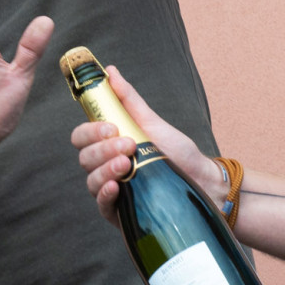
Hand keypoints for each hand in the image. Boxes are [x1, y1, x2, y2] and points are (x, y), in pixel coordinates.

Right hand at [71, 66, 226, 224]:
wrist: (202, 181)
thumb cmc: (177, 152)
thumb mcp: (153, 122)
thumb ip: (128, 99)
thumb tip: (110, 71)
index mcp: (108, 145)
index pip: (82, 137)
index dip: (90, 132)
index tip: (111, 128)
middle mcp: (105, 167)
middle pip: (85, 158)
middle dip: (103, 149)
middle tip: (129, 146)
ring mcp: (111, 190)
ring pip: (91, 180)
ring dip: (106, 169)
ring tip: (128, 164)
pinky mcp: (119, 213)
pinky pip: (101, 205)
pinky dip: (105, 193)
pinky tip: (116, 186)